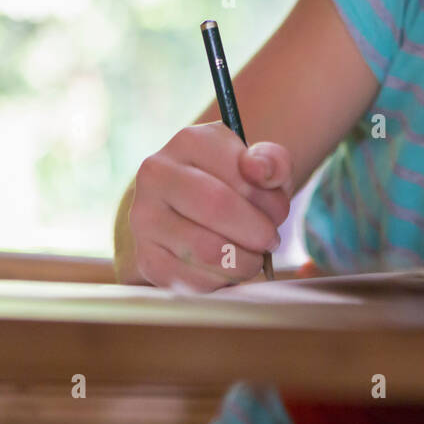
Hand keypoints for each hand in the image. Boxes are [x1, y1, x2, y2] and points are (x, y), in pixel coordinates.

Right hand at [125, 122, 293, 291]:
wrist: (195, 208)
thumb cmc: (238, 184)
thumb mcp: (262, 164)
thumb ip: (273, 162)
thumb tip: (258, 169)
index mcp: (189, 141)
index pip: (242, 177)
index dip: (272, 203)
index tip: (279, 212)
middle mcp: (156, 174)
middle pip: (218, 209)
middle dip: (258, 233)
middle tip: (270, 240)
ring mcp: (144, 217)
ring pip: (207, 250)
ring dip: (244, 262)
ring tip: (252, 255)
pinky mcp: (146, 257)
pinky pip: (193, 281)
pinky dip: (222, 281)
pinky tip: (227, 267)